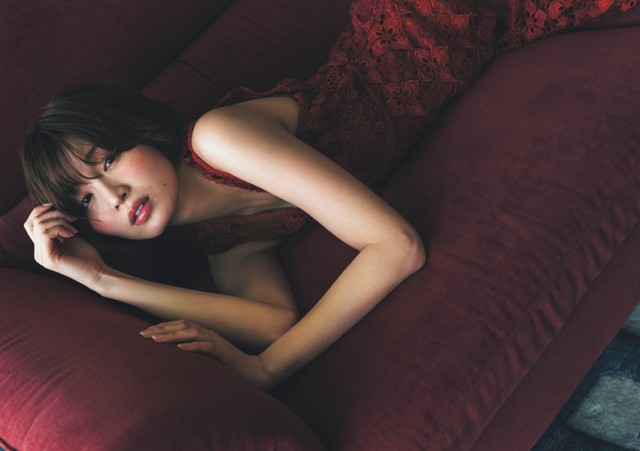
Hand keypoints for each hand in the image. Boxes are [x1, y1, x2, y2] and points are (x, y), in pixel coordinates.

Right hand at [24, 204, 104, 285]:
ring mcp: (41, 257)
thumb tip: (49, 207)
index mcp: (41, 248)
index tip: (53, 205)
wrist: (97, 271)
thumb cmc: (86, 255)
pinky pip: (45, 233)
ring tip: (73, 230)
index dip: (38, 210)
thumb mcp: (69, 236)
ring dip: (60, 221)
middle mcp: (38, 253)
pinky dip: (60, 228)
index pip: (29, 224)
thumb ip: (57, 226)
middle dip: (54, 214)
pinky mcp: (49, 259)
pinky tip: (71, 234)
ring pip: (40, 226)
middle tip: (72, 219)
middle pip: (34, 222)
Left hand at [140, 319, 275, 388]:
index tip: (145, 333)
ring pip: (192, 332)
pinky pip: (207, 346)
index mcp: (205, 334)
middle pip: (183, 325)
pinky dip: (193, 346)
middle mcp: (209, 334)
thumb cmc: (229, 367)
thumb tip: (175, 354)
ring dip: (173, 335)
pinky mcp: (223, 351)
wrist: (253, 371)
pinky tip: (181, 348)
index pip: (181, 325)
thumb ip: (195, 353)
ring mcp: (216, 341)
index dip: (163, 327)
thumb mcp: (207, 358)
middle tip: (143, 334)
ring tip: (156, 340)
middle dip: (162, 328)